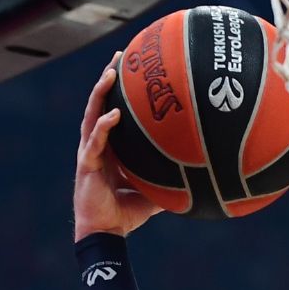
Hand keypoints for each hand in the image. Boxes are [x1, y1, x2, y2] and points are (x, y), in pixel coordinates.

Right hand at [74, 57, 163, 241]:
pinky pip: (96, 142)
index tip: (131, 67)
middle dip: (108, 78)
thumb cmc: (126, 213)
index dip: (118, 90)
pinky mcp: (87, 165)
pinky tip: (114, 115)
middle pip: (99, 104)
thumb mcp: (154, 190)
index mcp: (110, 147)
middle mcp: (97, 144)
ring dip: (101, 93)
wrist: (107, 233)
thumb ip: (169, 176)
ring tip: (111, 74)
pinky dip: (104, 127)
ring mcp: (90, 153)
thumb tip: (201, 173)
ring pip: (92, 115)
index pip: (112, 110)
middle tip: (120, 56)